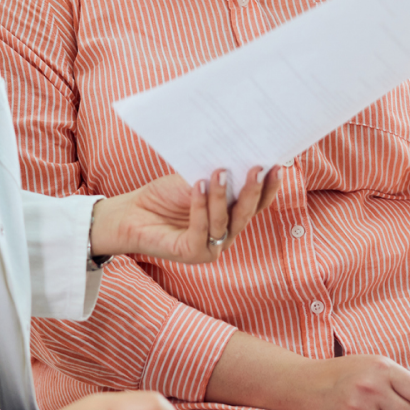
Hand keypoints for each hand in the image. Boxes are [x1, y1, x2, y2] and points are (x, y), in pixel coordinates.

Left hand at [89, 166, 281, 263]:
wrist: (132, 213)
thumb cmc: (164, 196)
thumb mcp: (194, 180)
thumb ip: (215, 176)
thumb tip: (237, 155)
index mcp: (231, 216)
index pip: (256, 204)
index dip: (269, 187)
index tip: (277, 165)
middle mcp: (226, 234)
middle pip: (246, 214)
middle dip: (254, 191)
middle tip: (258, 168)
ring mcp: (211, 247)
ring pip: (224, 221)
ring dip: (221, 195)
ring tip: (219, 171)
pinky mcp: (193, 253)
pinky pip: (201, 229)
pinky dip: (200, 206)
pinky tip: (197, 185)